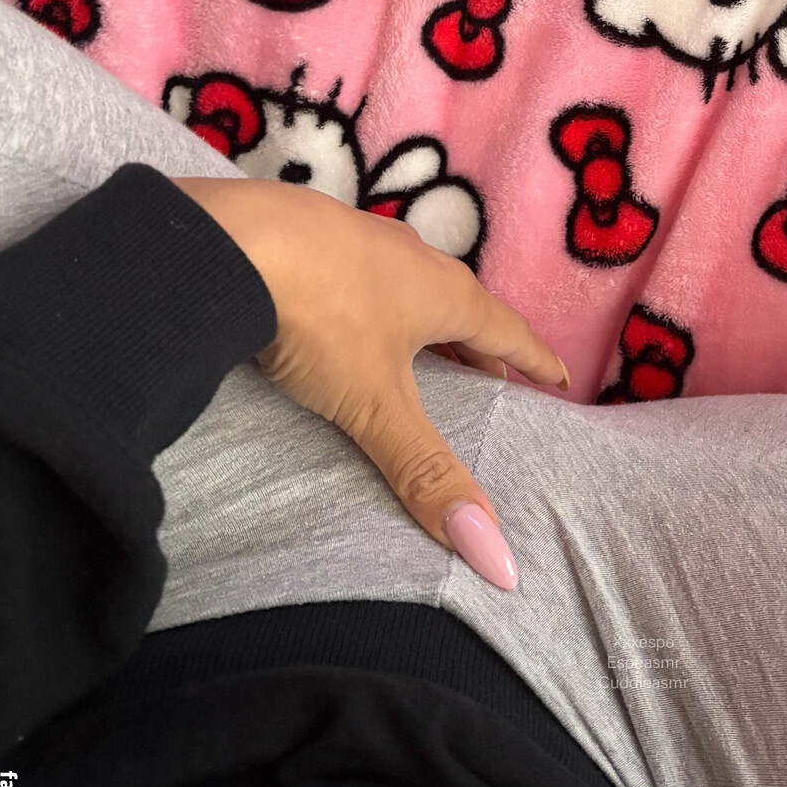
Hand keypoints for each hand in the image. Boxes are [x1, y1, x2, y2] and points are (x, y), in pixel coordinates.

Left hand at [173, 176, 568, 588]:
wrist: (226, 239)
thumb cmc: (319, 317)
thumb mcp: (374, 404)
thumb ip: (425, 472)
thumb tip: (495, 556)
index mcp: (443, 293)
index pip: (507, 332)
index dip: (535, 359)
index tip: (560, 377)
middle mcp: (410, 257)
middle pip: (461, 304)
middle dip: (479, 342)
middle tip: (494, 373)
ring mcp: (357, 237)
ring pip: (408, 282)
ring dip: (424, 316)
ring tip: (422, 343)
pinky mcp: (306, 230)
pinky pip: (359, 270)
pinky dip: (371, 297)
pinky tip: (345, 309)